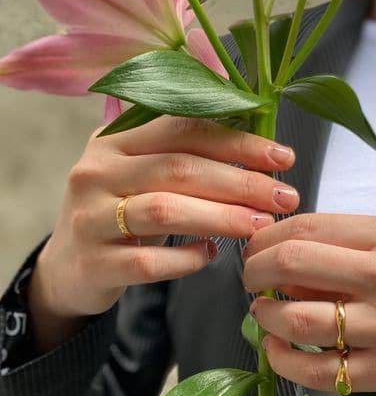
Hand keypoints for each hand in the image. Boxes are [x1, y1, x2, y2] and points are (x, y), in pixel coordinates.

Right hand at [29, 117, 298, 350]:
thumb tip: (256, 143)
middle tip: (285, 197)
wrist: (71, 266)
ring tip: (260, 225)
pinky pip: (149, 262)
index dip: (238, 142)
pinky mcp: (94, 262)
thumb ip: (184, 155)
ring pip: (165, 210)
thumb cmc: (122, 213)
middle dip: (241, 182)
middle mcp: (96, 171)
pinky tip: (210, 254)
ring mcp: (90, 218)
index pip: (183, 129)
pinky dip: (187, 258)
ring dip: (222, 217)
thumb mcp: (143, 175)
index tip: (283, 157)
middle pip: (179, 168)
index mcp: (114, 140)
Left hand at [243, 214, 375, 395]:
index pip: (307, 227)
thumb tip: (286, 258)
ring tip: (262, 312)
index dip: (266, 238)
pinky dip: (283, 360)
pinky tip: (276, 350)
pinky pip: (318, 370)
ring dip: (265, 316)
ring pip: (298, 320)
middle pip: (292, 264)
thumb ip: (348, 247)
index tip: (255, 248)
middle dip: (254, 271)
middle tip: (250, 279)